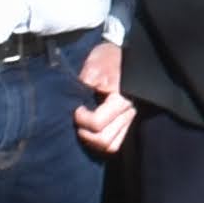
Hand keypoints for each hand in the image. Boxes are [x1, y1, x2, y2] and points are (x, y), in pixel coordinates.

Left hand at [73, 36, 136, 155]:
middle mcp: (128, 113)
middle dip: (86, 133)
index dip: (81, 119)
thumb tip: (74, 102)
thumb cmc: (108, 59)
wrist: (122, 56)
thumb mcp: (93, 67)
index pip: (97, 123)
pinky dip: (101, 141)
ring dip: (94, 141)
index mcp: (121, 100)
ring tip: (85, 127)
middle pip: (104, 140)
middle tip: (78, 120)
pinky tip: (92, 130)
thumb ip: (84, 85)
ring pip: (111, 146)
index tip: (76, 108)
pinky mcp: (126, 123)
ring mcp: (129, 120)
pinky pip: (114, 143)